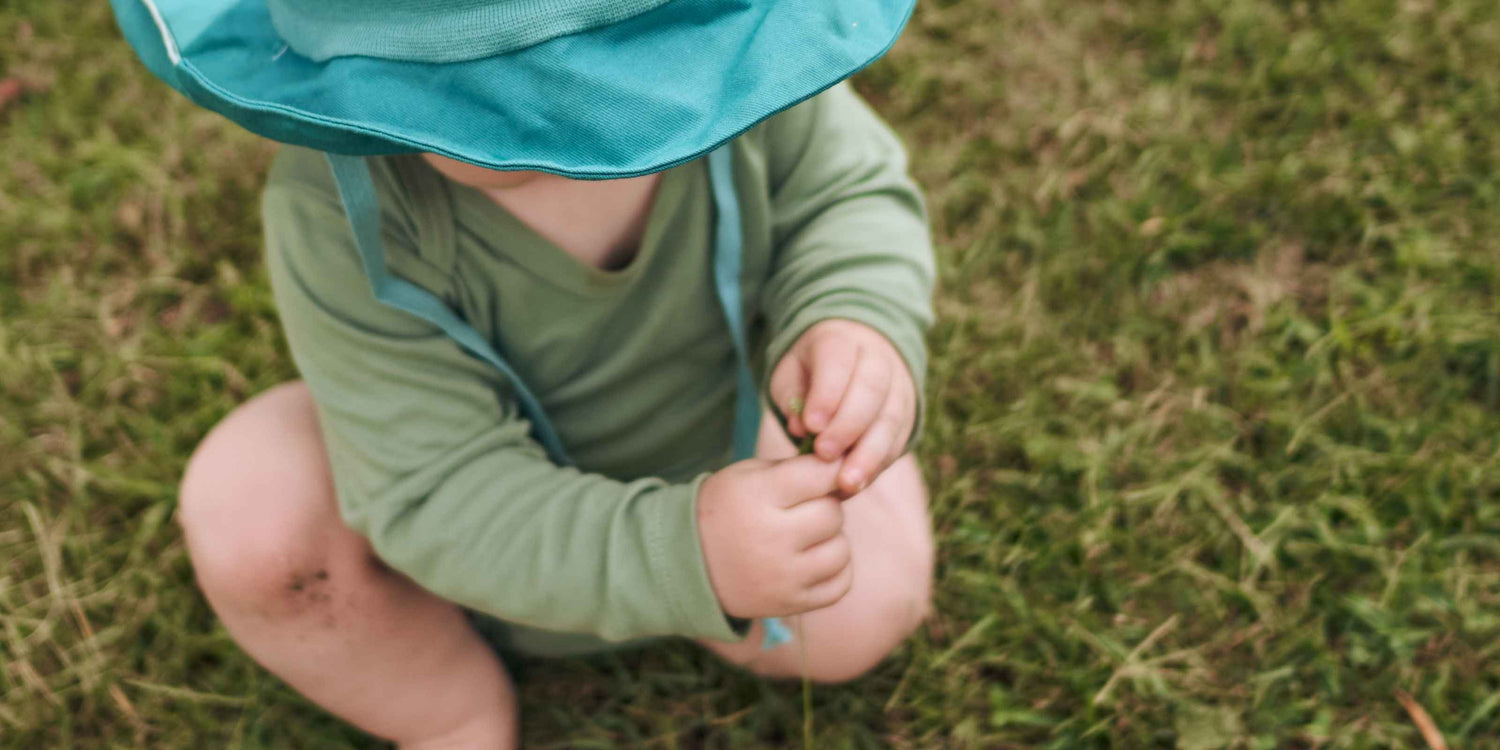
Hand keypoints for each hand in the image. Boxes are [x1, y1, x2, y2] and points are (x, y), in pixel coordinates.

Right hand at [696, 455, 852, 618]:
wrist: (686, 563)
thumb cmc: (726, 509)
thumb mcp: (747, 475)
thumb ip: (796, 468)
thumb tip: (850, 473)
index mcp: (757, 496)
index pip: (822, 474)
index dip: (829, 469)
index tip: (822, 472)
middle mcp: (771, 538)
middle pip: (833, 513)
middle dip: (824, 505)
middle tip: (804, 508)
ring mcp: (782, 575)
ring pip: (841, 549)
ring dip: (830, 539)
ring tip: (807, 536)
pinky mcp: (789, 603)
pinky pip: (840, 583)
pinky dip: (835, 569)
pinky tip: (815, 559)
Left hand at [770, 319, 916, 495]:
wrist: (854, 357)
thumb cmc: (812, 369)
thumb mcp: (792, 371)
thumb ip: (793, 395)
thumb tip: (800, 428)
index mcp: (842, 340)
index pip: (839, 363)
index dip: (827, 395)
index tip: (811, 426)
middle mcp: (878, 358)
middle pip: (871, 390)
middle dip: (848, 426)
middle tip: (824, 455)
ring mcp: (899, 386)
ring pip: (891, 418)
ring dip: (869, 454)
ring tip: (847, 483)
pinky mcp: (909, 414)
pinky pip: (899, 440)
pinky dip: (879, 464)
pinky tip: (859, 484)